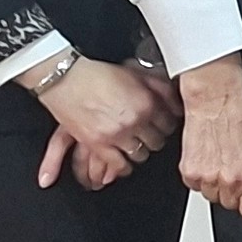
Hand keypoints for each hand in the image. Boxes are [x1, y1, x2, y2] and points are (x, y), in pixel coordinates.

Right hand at [33, 54, 174, 192]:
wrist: (66, 78)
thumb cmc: (96, 74)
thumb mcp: (134, 74)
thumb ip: (158, 88)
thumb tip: (175, 103)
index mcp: (146, 102)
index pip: (169, 124)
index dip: (166, 125)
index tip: (163, 126)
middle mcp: (134, 120)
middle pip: (157, 141)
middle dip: (154, 138)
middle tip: (149, 135)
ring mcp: (116, 134)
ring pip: (140, 154)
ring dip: (140, 151)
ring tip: (136, 145)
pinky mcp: (98, 144)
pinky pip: (118, 164)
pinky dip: (123, 167)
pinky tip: (125, 164)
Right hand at [174, 56, 241, 219]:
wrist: (216, 103)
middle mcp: (229, 181)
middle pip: (231, 206)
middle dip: (235, 192)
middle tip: (237, 166)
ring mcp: (207, 178)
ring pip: (213, 197)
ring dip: (218, 184)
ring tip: (223, 160)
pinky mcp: (189, 172)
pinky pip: (196, 187)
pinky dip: (202, 177)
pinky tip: (210, 158)